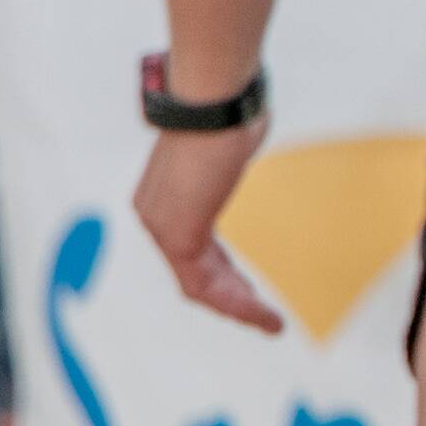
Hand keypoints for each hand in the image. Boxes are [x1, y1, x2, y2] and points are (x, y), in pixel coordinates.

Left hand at [137, 113, 282, 331]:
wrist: (213, 103)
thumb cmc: (225, 112)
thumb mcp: (227, 144)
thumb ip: (227, 160)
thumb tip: (243, 136)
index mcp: (165, 197)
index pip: (192, 250)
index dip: (223, 274)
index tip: (249, 288)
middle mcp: (156, 215)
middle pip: (194, 273)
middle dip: (232, 297)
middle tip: (262, 314)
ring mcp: (162, 227)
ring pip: (199, 286)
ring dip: (238, 307)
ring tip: (269, 323)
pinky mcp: (178, 234)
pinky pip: (204, 284)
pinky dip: (236, 302)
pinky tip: (262, 310)